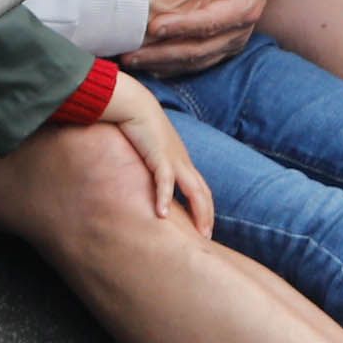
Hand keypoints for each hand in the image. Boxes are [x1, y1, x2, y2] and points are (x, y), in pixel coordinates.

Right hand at [89, 70, 218, 236]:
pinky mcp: (158, 155)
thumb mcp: (149, 149)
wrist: (134, 104)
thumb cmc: (139, 125)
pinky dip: (165, 198)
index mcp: (181, 160)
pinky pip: (165, 181)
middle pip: (203, 192)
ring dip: (198, 212)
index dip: (204, 208)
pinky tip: (162, 215)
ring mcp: (173, 159)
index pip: (200, 188)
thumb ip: (151, 165)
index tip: (204, 227)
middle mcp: (182, 161)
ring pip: (194, 190)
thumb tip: (146, 180)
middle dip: (207, 215)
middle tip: (208, 238)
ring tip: (200, 233)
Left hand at [132, 0, 279, 75]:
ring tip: (133, 61)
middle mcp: (242, 28)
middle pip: (200, 50)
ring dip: (164, 64)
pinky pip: (199, 61)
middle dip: (163, 54)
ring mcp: (234, 39)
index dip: (181, 26)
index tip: (153, 27)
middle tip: (131, 54)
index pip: (210, 22)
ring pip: (198, 60)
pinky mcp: (225, 43)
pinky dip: (174, 66)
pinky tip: (150, 65)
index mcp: (245, 4)